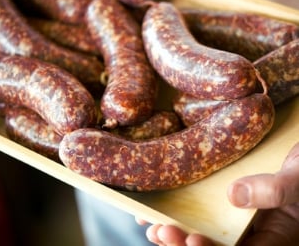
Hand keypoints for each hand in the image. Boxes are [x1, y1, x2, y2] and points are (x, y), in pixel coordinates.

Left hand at [139, 142, 298, 245]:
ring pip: (204, 232)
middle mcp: (250, 230)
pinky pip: (201, 210)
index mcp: (272, 235)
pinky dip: (179, 212)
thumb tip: (234, 196)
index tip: (191, 241)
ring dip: (177, 234)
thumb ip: (275, 189)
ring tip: (154, 228)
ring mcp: (235, 214)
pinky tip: (158, 210)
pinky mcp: (225, 198)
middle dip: (185, 244)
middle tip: (161, 233)